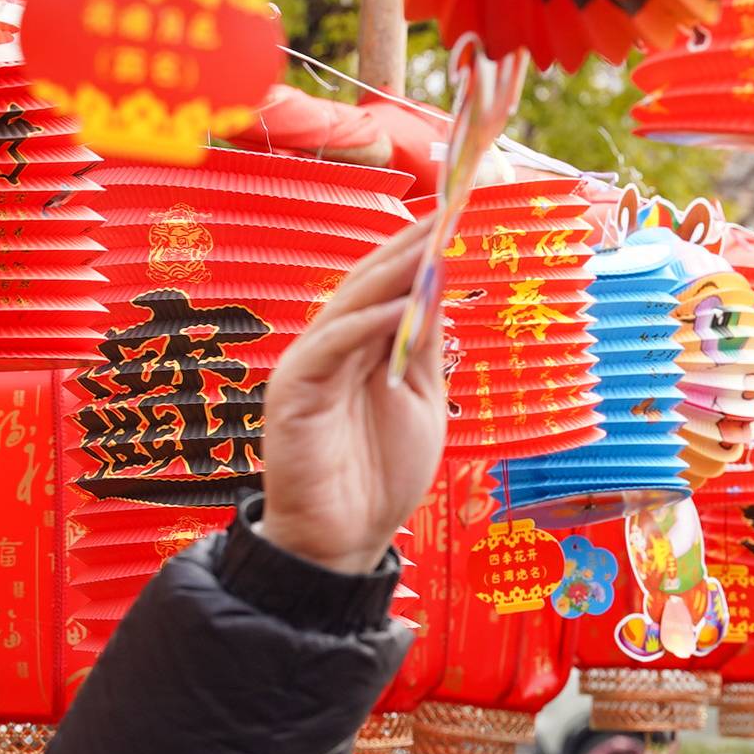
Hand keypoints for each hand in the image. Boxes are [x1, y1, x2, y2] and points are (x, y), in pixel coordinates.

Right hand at [256, 218, 447, 576]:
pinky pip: (331, 346)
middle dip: (411, 247)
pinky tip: (402, 308)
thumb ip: (422, 351)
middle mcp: (333, 347)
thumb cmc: (380, 479)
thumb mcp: (419, 403)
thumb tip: (438, 292)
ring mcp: (310, 366)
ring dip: (394, 273)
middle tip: (451, 211)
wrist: (344, 542)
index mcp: (362, 349)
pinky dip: (367, 325)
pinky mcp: (293, 391)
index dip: (422, 251)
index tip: (460, 216)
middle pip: (372, 283)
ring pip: (351, 304)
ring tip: (433, 244)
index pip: (392, 287)